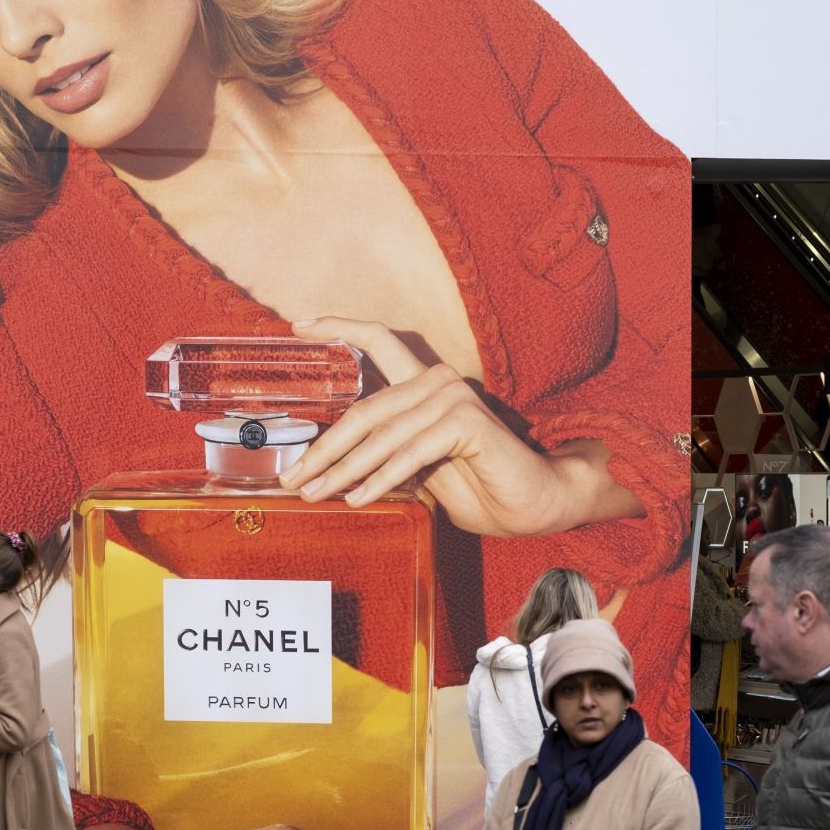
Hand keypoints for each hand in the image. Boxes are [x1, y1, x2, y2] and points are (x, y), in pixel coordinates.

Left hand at [283, 318, 641, 536]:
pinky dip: (381, 478)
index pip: (380, 344)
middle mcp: (436, 382)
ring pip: (382, 434)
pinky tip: (358, 498)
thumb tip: (331, 468)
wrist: (536, 505)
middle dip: (325, 448)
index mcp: (424, 386)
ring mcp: (452, 397)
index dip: (341, 328)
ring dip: (345, 470)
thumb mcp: (420, 472)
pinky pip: (410, 452)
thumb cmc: (482, 489)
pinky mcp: (466, 421)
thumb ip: (383, 457)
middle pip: (365, 408)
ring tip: (316, 494)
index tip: (301, 324)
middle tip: (293, 477)